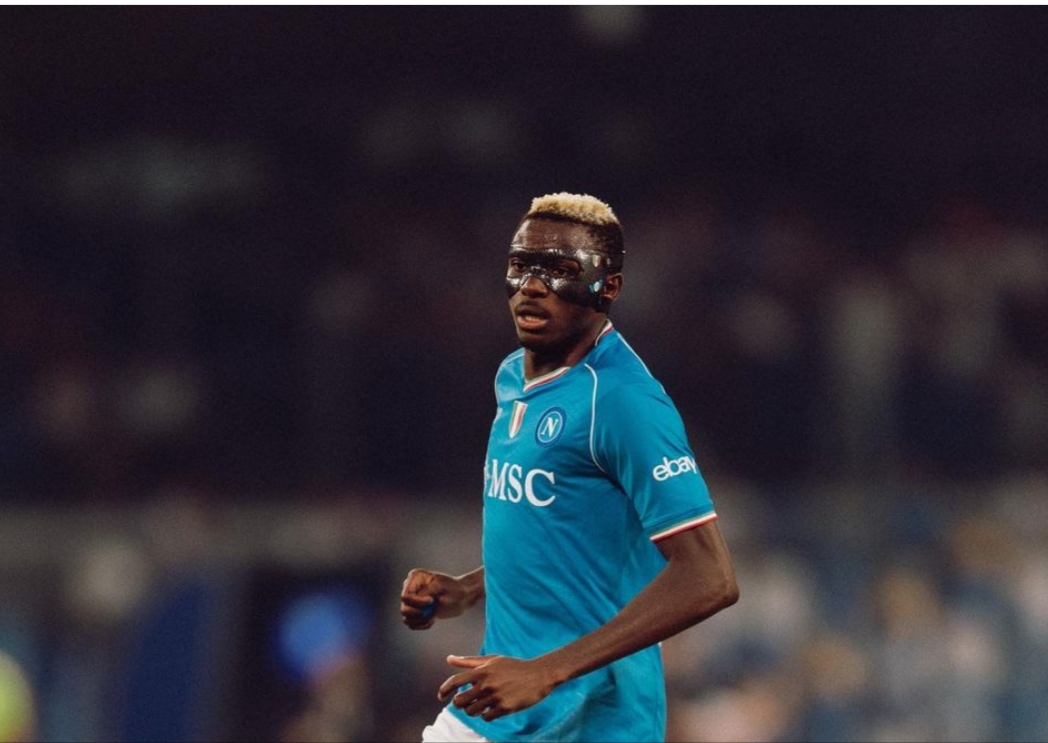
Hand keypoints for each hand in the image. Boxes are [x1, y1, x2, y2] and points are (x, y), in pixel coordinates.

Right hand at [399, 568, 476, 629]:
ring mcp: (412, 600)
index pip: (406, 596)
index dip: (417, 603)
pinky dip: (421, 624)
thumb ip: (428, 593)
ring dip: (420, 621)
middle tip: (432, 612)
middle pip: (404, 609)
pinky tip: (432, 620)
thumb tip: (418, 600)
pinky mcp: (415, 610)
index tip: (431, 601)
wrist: (461, 597)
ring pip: (406, 618)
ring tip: (433, 617)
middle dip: (419, 614)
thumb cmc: (454, 589)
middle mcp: (410, 588)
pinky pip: (411, 623)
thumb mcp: (441, 587)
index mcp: (415, 577)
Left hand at [437, 654, 559, 721]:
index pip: (456, 681)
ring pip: (471, 712)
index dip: (444, 689)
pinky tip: (491, 709)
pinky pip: (486, 718)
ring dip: (472, 710)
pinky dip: (485, 715)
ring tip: (479, 705)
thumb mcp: (492, 660)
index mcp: (482, 671)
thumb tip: (449, 659)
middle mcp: (487, 684)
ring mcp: (496, 697)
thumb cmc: (514, 666)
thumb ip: (469, 661)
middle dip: (458, 703)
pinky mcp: (505, 708)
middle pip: (460, 701)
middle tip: (464, 702)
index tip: (440, 696)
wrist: (539, 675)